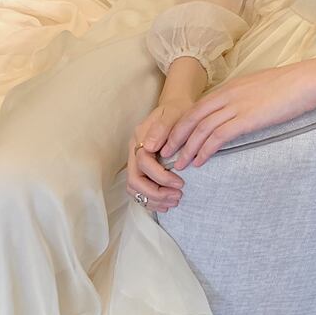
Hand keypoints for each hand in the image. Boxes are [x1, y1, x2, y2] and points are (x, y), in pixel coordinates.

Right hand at [126, 98, 188, 212]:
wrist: (177, 110)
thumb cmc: (177, 112)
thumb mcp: (173, 114)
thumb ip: (162, 128)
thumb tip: (150, 147)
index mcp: (139, 138)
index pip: (143, 163)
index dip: (161, 177)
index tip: (181, 183)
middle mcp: (134, 152)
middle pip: (134, 181)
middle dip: (156, 193)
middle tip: (178, 197)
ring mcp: (136, 162)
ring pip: (135, 189)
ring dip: (154, 199)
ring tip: (175, 202)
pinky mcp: (142, 170)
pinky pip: (139, 191)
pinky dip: (151, 201)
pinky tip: (166, 204)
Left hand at [160, 53, 315, 169]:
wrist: (308, 81)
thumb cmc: (290, 87)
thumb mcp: (259, 89)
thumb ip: (244, 99)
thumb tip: (239, 113)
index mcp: (229, 87)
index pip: (196, 107)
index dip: (181, 124)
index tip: (173, 139)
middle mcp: (227, 95)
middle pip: (192, 118)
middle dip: (176, 137)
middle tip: (166, 154)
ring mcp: (236, 106)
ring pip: (201, 129)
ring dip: (187, 148)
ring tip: (179, 164)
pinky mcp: (247, 119)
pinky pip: (218, 136)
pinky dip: (205, 150)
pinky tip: (199, 161)